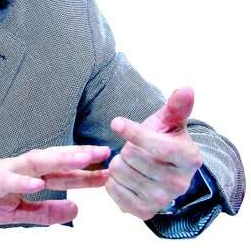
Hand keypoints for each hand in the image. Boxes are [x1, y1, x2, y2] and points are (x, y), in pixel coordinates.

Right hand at [0, 145, 109, 225]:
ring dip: (59, 159)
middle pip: (54, 160)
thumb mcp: (16, 212)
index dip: (86, 173)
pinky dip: (22, 180)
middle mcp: (19, 169)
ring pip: (36, 162)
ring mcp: (4, 172)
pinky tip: (38, 182)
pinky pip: (7, 180)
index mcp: (27, 177)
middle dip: (80, 157)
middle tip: (105, 154)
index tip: (110, 171)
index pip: (61, 173)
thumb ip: (45, 211)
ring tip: (81, 158)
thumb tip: (76, 209)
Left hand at [106, 87, 202, 219]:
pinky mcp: (144, 211)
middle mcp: (179, 183)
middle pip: (131, 156)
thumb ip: (177, 106)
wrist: (162, 172)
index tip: (115, 122)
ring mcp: (162, 200)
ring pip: (119, 171)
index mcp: (189, 158)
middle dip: (126, 147)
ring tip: (132, 163)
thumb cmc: (164, 140)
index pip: (157, 146)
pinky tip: (125, 176)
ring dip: (118, 162)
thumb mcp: (170, 121)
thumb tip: (187, 89)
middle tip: (136, 149)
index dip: (134, 132)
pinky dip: (112, 180)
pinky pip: (112, 189)